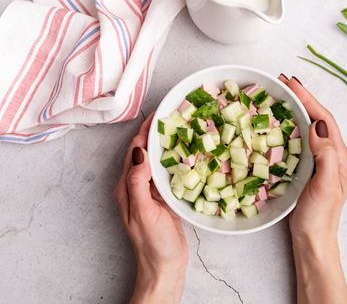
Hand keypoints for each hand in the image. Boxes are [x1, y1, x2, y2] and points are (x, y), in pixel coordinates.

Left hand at [114, 114, 187, 303]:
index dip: (144, 132)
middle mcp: (136, 186)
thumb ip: (138, 182)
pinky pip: (168, 173)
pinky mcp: (164, 198)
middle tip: (172, 116)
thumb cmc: (153, 243)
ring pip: (157, 161)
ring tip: (180, 128)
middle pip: (144, 152)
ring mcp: (151, 192)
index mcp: (127, 187)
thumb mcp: (144, 211)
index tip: (157, 114)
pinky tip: (186, 153)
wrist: (164, 266)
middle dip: (155, 133)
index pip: (134, 151)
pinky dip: (175, 160)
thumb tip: (138, 151)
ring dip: (166, 144)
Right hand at [279, 75, 346, 303]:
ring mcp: (322, 160)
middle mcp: (333, 154)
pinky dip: (292, 125)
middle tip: (283, 83)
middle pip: (318, 117)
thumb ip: (327, 156)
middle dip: (302, 98)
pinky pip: (302, 139)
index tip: (291, 83)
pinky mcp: (310, 167)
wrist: (313, 239)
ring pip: (310, 126)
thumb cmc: (320, 216)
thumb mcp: (326, 186)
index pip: (324, 119)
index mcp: (340, 155)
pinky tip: (282, 122)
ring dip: (297, 108)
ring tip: (281, 96)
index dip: (308, 99)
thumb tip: (317, 127)